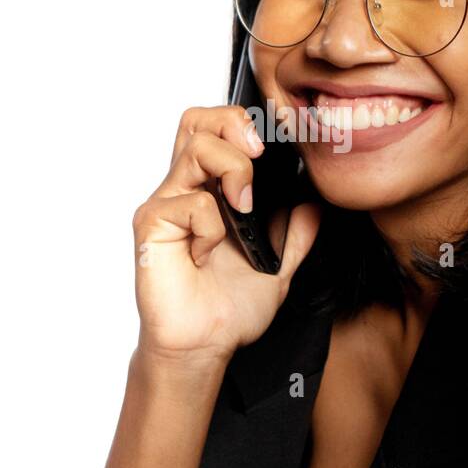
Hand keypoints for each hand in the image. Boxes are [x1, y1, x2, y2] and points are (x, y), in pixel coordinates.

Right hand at [131, 105, 321, 363]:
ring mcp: (166, 204)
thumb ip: (297, 235)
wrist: (203, 346)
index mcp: (209, 191)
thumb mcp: (279, 267)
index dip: (240, 122)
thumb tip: (315, 204)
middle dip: (232, 124)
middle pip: (196, 120)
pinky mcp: (152, 224)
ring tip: (243, 207)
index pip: (213, 128)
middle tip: (258, 153)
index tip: (272, 146)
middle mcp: (184, 189)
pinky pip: (190, 202)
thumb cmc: (226, 309)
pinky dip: (211, 226)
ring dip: (233, 170)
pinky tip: (207, 255)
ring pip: (196, 147)